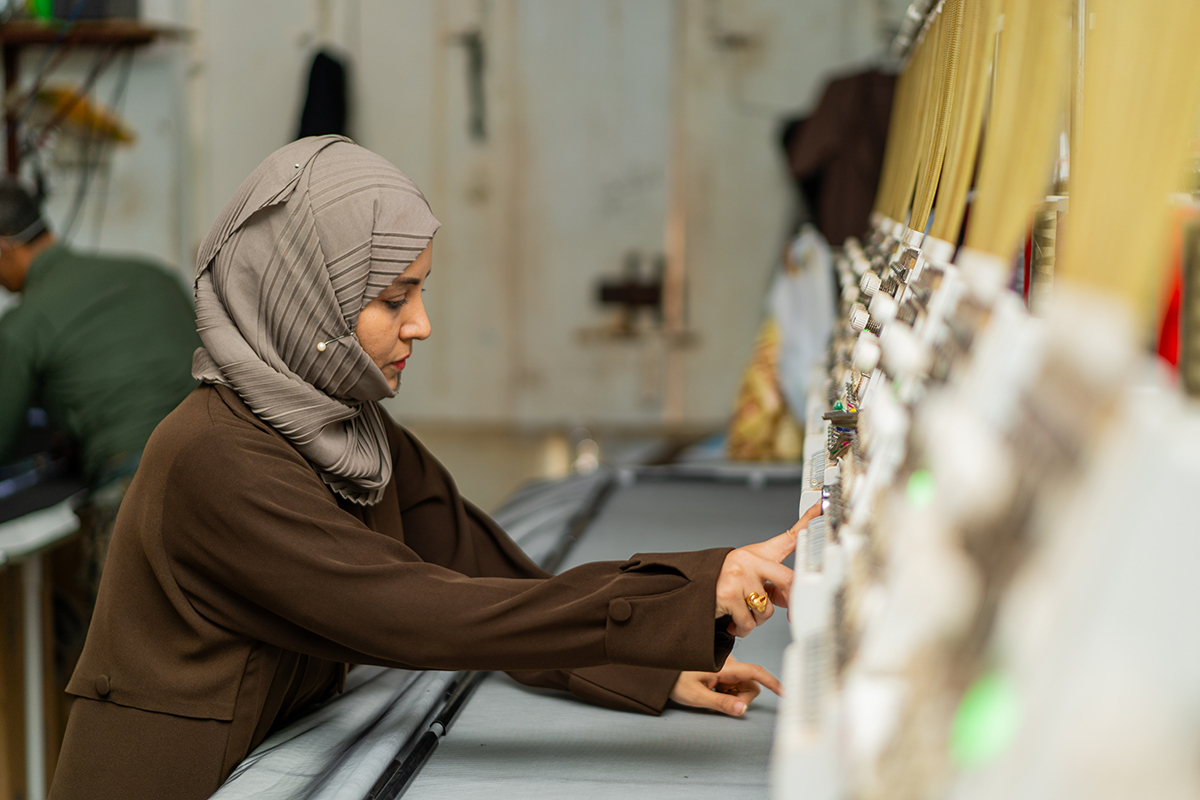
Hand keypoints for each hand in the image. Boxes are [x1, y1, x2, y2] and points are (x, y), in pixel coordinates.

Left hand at [669, 656, 782, 716]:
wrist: (659, 666)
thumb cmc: (674, 678)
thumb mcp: (697, 695)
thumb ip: (722, 703)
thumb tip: (742, 709)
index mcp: (724, 666)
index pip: (755, 672)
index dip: (772, 682)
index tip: (784, 692)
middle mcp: (727, 662)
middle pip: (750, 682)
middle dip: (743, 696)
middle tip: (722, 701)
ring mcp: (724, 664)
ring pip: (742, 683)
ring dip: (734, 694)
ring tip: (712, 693)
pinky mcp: (720, 667)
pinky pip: (733, 682)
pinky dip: (728, 690)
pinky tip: (712, 689)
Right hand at [715, 503, 821, 636]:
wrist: (691, 588)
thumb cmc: (722, 582)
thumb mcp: (748, 577)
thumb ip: (771, 586)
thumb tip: (790, 602)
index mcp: (758, 554)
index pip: (789, 537)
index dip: (808, 520)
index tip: (822, 506)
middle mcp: (750, 561)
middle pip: (787, 580)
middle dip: (791, 600)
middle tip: (792, 613)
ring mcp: (739, 576)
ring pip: (766, 609)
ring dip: (756, 620)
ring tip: (743, 613)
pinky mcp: (728, 595)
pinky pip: (749, 622)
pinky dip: (742, 628)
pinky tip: (732, 621)